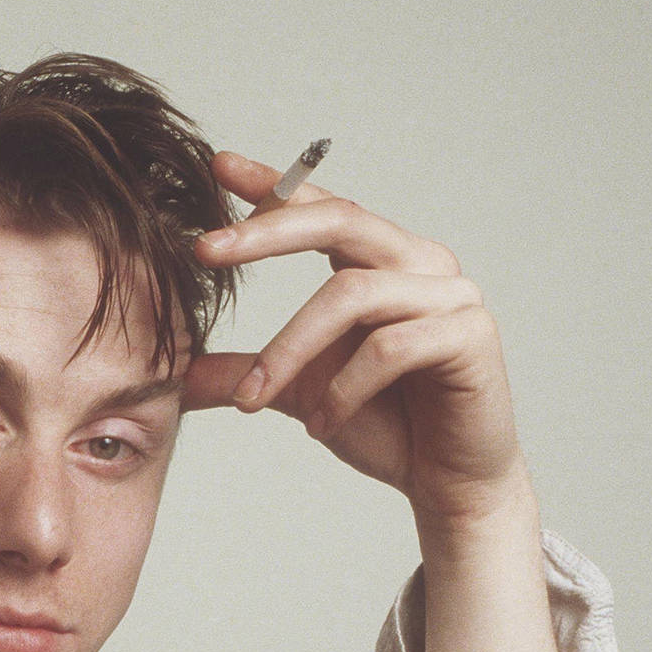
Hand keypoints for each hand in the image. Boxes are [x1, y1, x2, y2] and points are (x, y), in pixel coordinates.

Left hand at [184, 151, 526, 536]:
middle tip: (206, 250)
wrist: (447, 484)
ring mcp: (452, 295)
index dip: (276, 186)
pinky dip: (344, 389)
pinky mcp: (471, 336)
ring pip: (352, 295)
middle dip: (267, 233)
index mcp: (385, 261)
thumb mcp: (302, 394)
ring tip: (256, 399)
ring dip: (290, 349)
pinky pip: (391, 347)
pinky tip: (322, 425)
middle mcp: (422, 264)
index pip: (326, 208)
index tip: (219, 167)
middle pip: (342, 220)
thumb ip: (250, 374)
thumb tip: (180, 374)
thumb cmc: (386, 429)